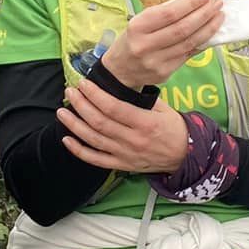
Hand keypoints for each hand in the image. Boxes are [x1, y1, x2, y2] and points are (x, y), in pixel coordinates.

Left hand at [56, 79, 189, 174]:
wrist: (186, 157)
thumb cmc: (174, 128)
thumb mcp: (164, 109)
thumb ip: (142, 99)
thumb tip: (119, 86)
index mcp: (145, 123)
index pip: (113, 107)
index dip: (95, 95)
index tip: (83, 83)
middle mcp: (132, 140)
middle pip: (99, 122)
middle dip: (81, 105)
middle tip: (70, 92)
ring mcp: (125, 154)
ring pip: (94, 139)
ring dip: (75, 125)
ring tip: (62, 112)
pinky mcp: (121, 165)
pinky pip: (96, 159)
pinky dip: (79, 150)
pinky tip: (67, 139)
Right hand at [99, 0, 223, 88]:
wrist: (119, 71)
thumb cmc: (132, 41)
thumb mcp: (139, 23)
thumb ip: (162, 16)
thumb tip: (193, 5)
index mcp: (137, 27)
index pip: (169, 14)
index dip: (189, 4)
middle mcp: (145, 45)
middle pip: (182, 29)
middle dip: (203, 15)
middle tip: (217, 4)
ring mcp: (156, 61)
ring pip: (189, 43)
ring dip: (208, 29)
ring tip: (219, 17)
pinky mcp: (164, 73)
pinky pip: (188, 55)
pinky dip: (202, 43)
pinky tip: (210, 34)